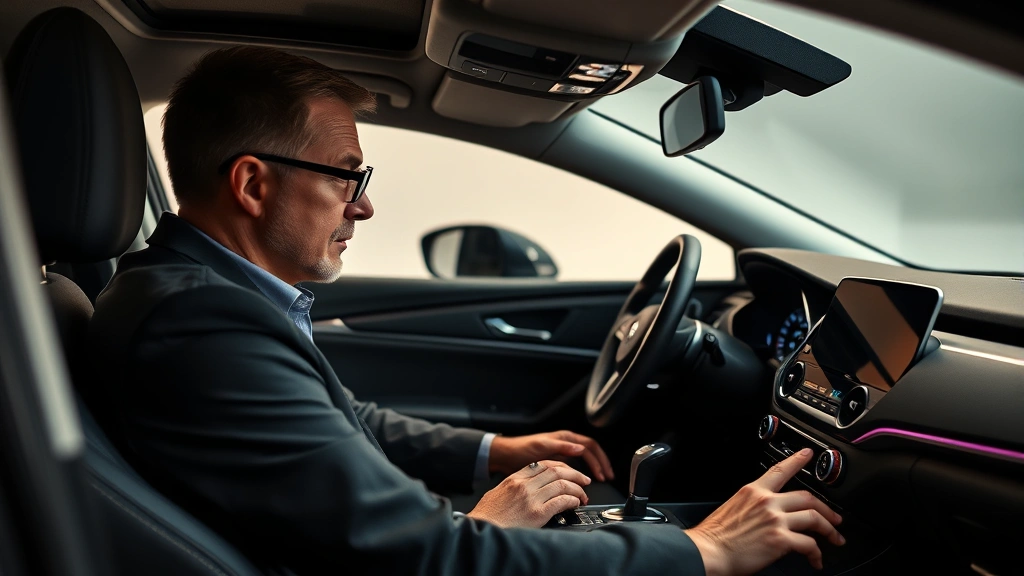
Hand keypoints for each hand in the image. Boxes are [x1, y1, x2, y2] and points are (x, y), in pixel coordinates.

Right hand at [467, 460, 590, 527]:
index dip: (561, 466)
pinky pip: (560, 502)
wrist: (479, 529)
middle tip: (584, 480)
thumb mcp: (497, 492)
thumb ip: (513, 485)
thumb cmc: (486, 515)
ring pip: (562, 485)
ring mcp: (531, 498)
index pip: (544, 464)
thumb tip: (527, 484)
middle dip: (574, 474)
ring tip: (582, 495)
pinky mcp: (537, 514)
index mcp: (515, 478)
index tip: (569, 471)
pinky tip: (575, 504)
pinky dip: (571, 501)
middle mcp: (524, 485)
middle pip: (557, 471)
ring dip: (577, 489)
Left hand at [488, 431, 614, 481]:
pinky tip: (583, 480)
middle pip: (591, 451)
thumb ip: (561, 446)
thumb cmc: (521, 449)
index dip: (598, 460)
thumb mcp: (541, 446)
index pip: (589, 446)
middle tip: (608, 477)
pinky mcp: (557, 459)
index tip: (602, 474)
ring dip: (594, 467)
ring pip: (585, 457)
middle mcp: (565, 443)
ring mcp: (562, 451)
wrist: (506, 455)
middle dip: (601, 463)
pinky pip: (575, 463)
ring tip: (601, 479)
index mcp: (565, 438)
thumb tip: (579, 449)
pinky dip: (583, 471)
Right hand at [684, 449, 844, 575]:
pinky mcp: (780, 540)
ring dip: (829, 530)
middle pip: (808, 497)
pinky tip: (816, 560)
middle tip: (835, 518)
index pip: (779, 470)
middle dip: (827, 509)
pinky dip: (817, 554)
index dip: (797, 460)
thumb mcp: (732, 508)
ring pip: (814, 518)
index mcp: (753, 491)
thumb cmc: (715, 535)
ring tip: (835, 538)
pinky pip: (809, 544)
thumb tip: (766, 515)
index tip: (808, 454)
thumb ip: (753, 506)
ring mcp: (775, 520)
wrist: (709, 552)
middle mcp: (767, 501)